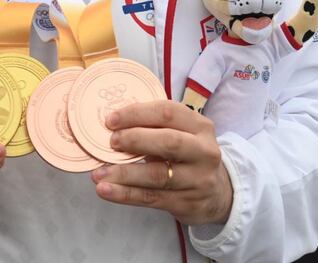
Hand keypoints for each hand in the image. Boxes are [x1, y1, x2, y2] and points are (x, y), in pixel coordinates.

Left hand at [90, 100, 232, 225]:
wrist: (219, 194)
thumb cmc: (190, 155)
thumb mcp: (184, 134)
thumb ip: (156, 127)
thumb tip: (113, 125)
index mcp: (200, 126)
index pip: (168, 112)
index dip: (137, 114)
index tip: (111, 120)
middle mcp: (204, 152)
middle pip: (168, 142)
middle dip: (135, 140)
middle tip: (110, 142)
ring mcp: (197, 180)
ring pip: (157, 175)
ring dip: (123, 174)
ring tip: (98, 174)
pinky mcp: (187, 203)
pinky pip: (151, 198)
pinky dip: (125, 194)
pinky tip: (106, 190)